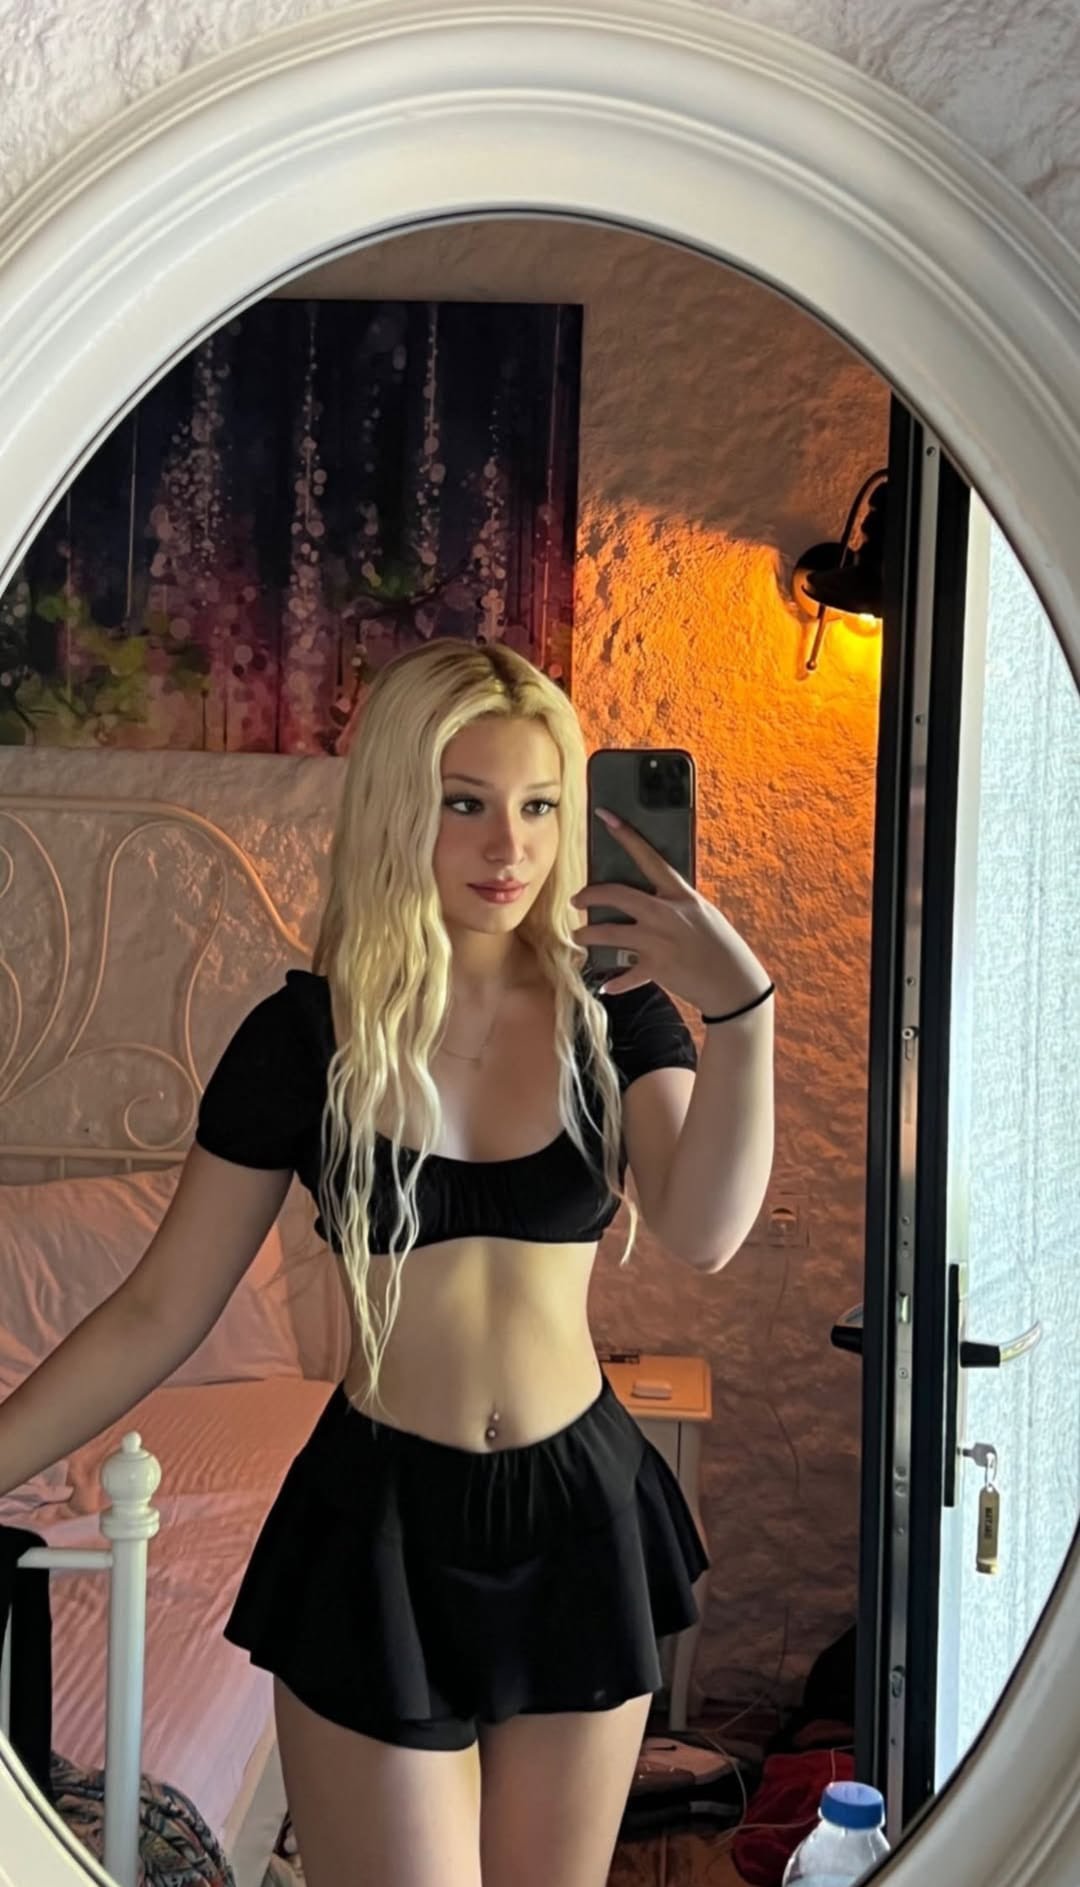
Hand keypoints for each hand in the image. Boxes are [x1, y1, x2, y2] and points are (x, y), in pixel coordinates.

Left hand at [570, 807, 770, 1010]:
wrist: (735, 983)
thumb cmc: (721, 946)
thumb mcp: (702, 914)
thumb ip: (675, 904)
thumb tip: (649, 900)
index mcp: (680, 895)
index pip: (648, 858)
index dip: (626, 835)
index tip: (605, 817)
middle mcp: (666, 914)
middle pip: (616, 895)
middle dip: (590, 896)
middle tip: (576, 900)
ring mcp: (658, 941)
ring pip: (609, 932)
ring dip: (588, 935)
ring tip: (580, 937)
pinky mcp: (656, 968)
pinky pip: (625, 974)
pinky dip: (614, 982)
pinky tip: (606, 984)